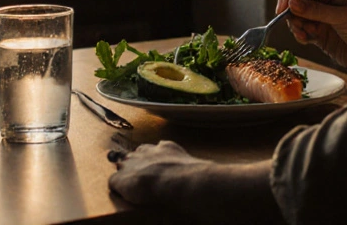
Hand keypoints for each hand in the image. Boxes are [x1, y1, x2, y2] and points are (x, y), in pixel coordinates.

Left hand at [108, 142, 280, 223]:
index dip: (156, 157)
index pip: (158, 148)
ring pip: (122, 164)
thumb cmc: (204, 182)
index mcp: (170, 149)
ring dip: (124, 174)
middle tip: (137, 172)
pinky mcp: (124, 179)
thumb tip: (232, 185)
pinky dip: (118, 190)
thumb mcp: (207, 173)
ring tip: (124, 183)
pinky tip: (121, 197)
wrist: (188, 184)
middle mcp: (151, 152)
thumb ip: (212, 176)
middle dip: (134, 160)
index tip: (158, 165)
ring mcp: (136, 164)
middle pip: (136, 153)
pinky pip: (114, 183)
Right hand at [276, 0, 346, 77]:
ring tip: (306, 34)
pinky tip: (307, 40)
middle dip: (291, 12)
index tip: (282, 9)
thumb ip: (316, 11)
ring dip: (296, 25)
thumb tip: (291, 3)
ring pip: (295, 15)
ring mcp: (321, 14)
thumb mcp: (342, 18)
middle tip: (296, 25)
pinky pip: (301, 28)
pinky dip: (300, 34)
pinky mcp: (319, 30)